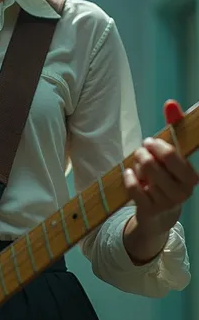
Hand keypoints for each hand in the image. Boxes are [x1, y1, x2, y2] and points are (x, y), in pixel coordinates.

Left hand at [123, 100, 198, 238]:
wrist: (159, 216)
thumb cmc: (166, 179)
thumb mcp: (171, 157)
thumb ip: (174, 128)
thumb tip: (170, 103)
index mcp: (191, 177)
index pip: (172, 156)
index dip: (157, 146)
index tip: (149, 142)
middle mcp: (183, 192)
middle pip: (154, 164)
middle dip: (143, 154)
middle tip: (140, 151)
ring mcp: (166, 204)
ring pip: (143, 175)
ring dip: (136, 167)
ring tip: (137, 167)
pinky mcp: (150, 211)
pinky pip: (134, 189)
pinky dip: (129, 179)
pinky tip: (129, 174)